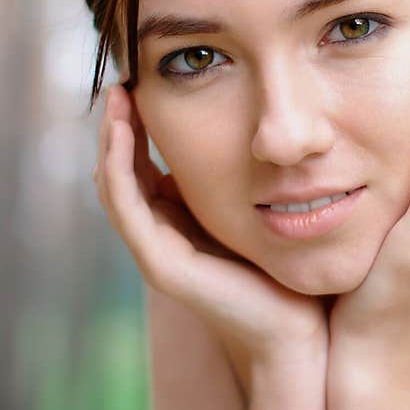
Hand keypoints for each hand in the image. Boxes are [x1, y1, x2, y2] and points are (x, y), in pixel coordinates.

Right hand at [93, 84, 326, 362]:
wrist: (298, 330)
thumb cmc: (285, 271)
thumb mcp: (255, 212)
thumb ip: (238, 181)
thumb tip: (245, 135)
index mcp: (178, 223)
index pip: (141, 167)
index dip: (136, 126)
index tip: (143, 82)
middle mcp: (159, 236)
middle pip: (121, 171)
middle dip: (119, 125)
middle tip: (122, 79)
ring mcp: (154, 251)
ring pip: (115, 185)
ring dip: (111, 138)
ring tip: (118, 95)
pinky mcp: (160, 264)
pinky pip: (128, 205)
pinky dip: (120, 164)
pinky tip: (122, 129)